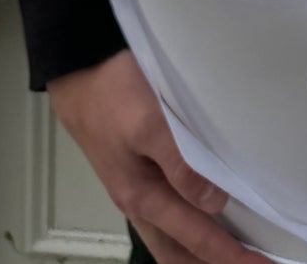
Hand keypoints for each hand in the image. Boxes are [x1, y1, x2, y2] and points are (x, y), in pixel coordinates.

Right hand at [47, 51, 259, 263]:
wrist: (77, 62)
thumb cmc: (112, 90)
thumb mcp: (148, 123)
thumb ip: (181, 165)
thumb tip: (214, 204)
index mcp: (142, 196)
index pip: (195, 238)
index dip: (230, 257)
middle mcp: (137, 200)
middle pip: (177, 254)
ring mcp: (134, 185)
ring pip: (170, 237)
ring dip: (198, 251)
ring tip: (229, 254)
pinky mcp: (136, 167)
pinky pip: (165, 213)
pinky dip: (187, 227)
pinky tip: (202, 214)